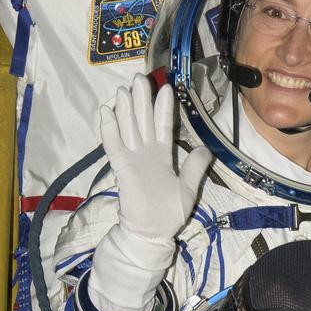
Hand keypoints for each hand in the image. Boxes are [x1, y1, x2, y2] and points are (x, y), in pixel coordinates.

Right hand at [100, 73, 210, 244]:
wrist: (151, 233)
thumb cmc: (168, 214)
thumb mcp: (188, 188)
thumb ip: (194, 167)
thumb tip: (204, 149)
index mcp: (162, 157)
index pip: (163, 126)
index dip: (164, 108)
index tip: (166, 88)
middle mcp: (146, 154)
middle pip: (143, 120)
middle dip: (141, 99)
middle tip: (138, 77)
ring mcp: (133, 159)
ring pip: (128, 128)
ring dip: (125, 108)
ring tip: (122, 89)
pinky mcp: (122, 168)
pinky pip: (114, 145)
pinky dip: (110, 129)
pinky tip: (106, 113)